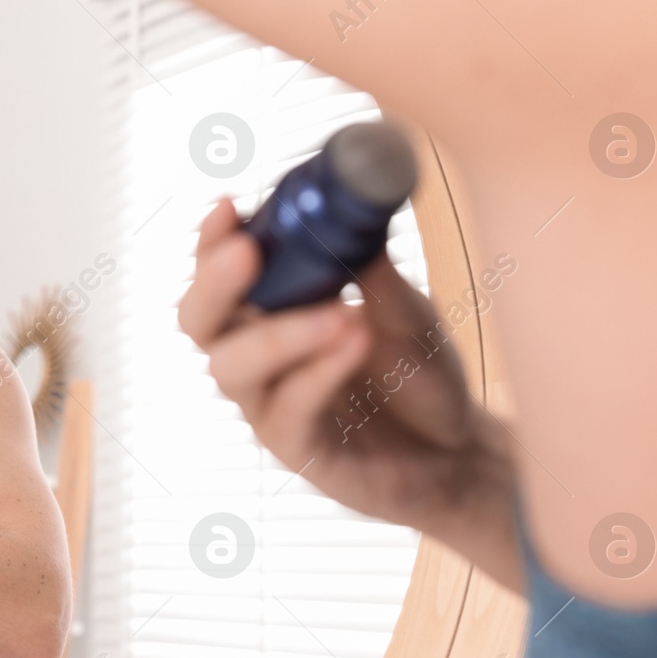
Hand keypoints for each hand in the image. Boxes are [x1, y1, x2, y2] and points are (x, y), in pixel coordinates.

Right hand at [177, 195, 511, 537]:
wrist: (457, 450)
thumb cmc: (416, 374)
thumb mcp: (405, 309)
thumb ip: (375, 270)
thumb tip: (356, 214)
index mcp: (269, 311)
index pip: (218, 272)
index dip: (211, 240)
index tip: (228, 207)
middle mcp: (255, 355)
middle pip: (198, 320)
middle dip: (212, 283)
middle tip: (246, 253)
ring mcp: (269, 404)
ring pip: (230, 369)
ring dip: (276, 334)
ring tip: (338, 313)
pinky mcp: (296, 448)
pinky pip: (288, 410)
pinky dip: (317, 373)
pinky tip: (355, 342)